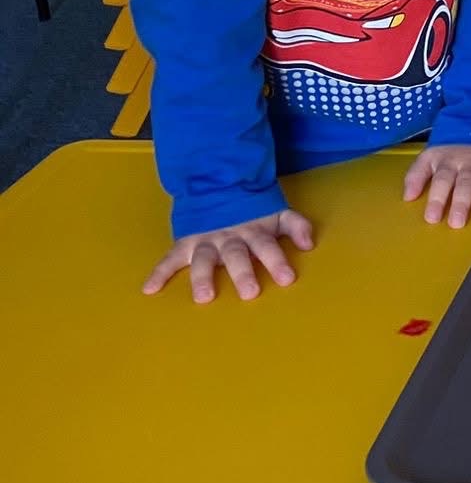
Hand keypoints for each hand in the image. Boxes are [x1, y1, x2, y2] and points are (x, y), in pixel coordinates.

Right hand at [142, 209, 313, 303]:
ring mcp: (206, 240)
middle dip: (242, 273)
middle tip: (250, 292)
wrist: (218, 185)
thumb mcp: (277, 213)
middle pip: (236, 255)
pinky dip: (159, 272)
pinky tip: (149, 289)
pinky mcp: (185, 243)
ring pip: (204, 259)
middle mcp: (229, 237)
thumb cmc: (253, 210)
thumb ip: (296, 226)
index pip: (268, 246)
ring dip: (203, 277)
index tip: (286, 278)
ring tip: (204, 297)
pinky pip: (170, 258)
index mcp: (254, 231)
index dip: (277, 261)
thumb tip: (309, 244)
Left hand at [403, 145, 470, 226]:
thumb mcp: (430, 156)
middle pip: (465, 185)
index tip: (433, 217)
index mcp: (449, 163)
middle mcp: (469, 165)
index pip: (441, 182)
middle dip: (461, 203)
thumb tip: (407, 196)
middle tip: (457, 222)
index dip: (437, 199)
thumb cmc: (454, 148)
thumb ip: (416, 175)